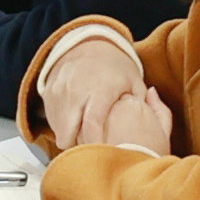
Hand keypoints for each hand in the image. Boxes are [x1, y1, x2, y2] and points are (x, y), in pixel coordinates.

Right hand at [33, 32, 162, 151]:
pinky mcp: (47, 94)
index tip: (101, 156)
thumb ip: (145, 106)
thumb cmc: (115, 68)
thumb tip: (151, 129)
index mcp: (100, 90)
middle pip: (68, 133)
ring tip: (88, 134)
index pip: (92, 124)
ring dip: (71, 137)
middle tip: (94, 149)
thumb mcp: (135, 82)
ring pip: (58, 130)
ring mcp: (58, 92)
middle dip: (79, 147)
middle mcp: (75, 91)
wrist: (87, 43)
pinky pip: (52, 121)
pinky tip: (78, 122)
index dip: (95, 144)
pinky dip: (63, 127)